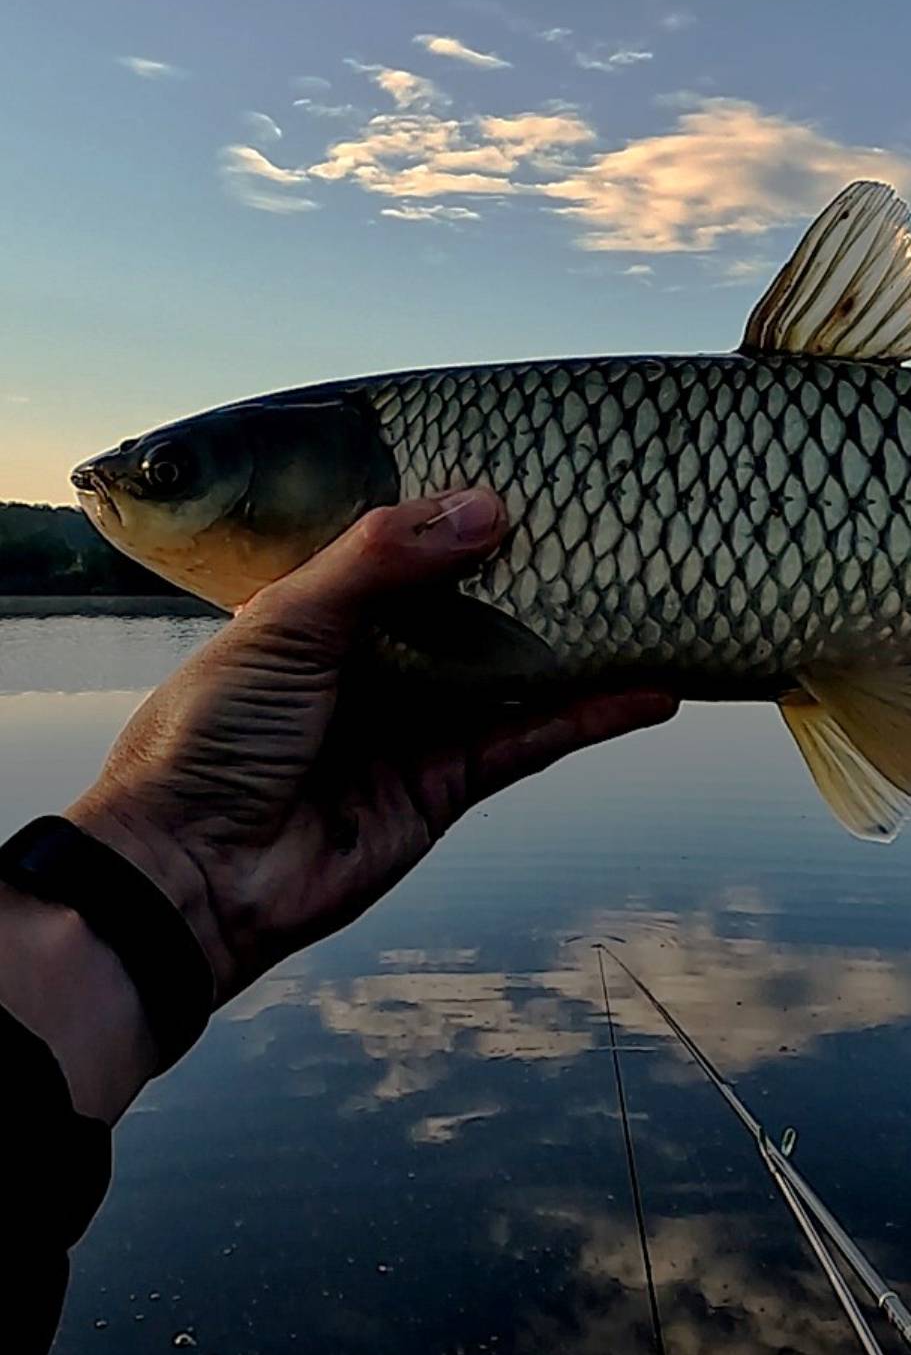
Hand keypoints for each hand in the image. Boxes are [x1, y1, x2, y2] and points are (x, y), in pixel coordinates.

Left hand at [68, 488, 676, 1012]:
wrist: (190, 876)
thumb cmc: (212, 733)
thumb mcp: (288, 621)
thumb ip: (381, 560)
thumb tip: (484, 507)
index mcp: (321, 614)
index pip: (405, 552)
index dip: (461, 518)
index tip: (531, 478)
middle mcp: (374, 666)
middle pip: (473, 612)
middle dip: (534, 577)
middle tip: (611, 533)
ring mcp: (414, 728)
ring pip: (514, 675)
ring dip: (580, 646)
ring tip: (654, 602)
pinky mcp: (446, 789)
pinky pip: (529, 741)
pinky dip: (589, 717)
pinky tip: (650, 689)